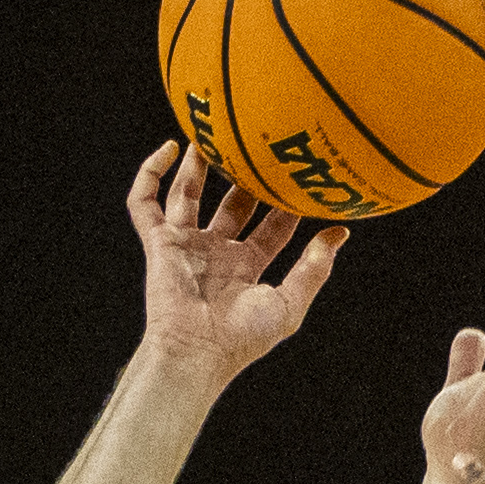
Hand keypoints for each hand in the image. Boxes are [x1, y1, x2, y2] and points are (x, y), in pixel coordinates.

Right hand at [126, 142, 348, 384]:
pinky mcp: (159, 243)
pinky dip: (151, 173)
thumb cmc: (242, 338)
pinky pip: (145, 202)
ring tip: (212, 132)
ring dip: (198, 164)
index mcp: (247, 268)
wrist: (197, 352)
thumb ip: (314, 269)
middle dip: (248, 177)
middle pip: (234, 204)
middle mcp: (216, 253)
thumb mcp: (288, 304)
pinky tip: (169, 148)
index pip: (272, 227)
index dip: (288, 205)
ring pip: (189, 193)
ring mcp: (186, 246)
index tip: (305, 179)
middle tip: (264, 146)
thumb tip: (339, 232)